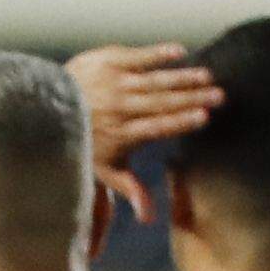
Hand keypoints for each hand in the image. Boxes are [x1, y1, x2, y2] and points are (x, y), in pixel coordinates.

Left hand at [69, 41, 220, 222]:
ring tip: (207, 77)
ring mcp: (114, 83)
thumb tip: (149, 219)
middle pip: (161, 103)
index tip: (204, 117)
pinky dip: (157, 53)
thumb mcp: (104, 170)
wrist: (51, 107)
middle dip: (191, 98)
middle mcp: (119, 107)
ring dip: (182, 78)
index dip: (180, 122)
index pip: (156, 127)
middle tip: (219, 96)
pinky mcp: (108, 61)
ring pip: (154, 80)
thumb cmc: (84, 142)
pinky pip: (137, 56)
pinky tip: (180, 51)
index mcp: (122, 133)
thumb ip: (130, 189)